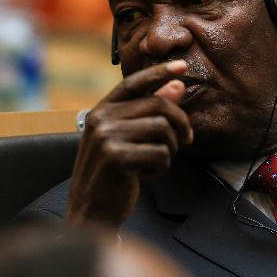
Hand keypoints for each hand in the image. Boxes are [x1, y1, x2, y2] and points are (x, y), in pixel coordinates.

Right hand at [67, 60, 193, 227]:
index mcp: (101, 110)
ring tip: (155, 162)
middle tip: (186, 140)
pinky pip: (160, 153)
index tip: (182, 66)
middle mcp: (101, 119)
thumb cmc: (112, 173)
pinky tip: (146, 175)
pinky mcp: (117, 157)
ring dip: (169, 149)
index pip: (134, 82)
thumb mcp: (128, 138)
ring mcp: (107, 137)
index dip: (159, 72)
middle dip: (179, 124)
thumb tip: (177, 85)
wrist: (91, 210)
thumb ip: (151, 111)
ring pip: (162, 129)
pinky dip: (161, 167)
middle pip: (158, 105)